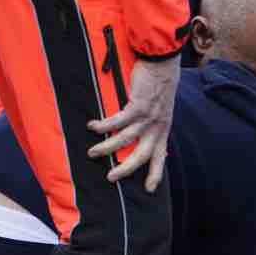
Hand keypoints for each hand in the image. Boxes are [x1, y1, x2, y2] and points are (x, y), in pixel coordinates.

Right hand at [86, 55, 180, 191]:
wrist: (163, 65)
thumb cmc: (160, 86)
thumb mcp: (162, 111)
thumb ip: (154, 124)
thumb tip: (145, 134)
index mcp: (162, 130)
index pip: (160, 157)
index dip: (155, 174)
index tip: (149, 189)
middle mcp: (156, 127)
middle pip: (141, 156)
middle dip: (125, 169)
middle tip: (111, 177)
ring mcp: (147, 118)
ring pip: (124, 140)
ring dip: (106, 148)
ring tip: (92, 153)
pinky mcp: (137, 106)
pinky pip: (116, 121)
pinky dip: (103, 125)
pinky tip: (92, 126)